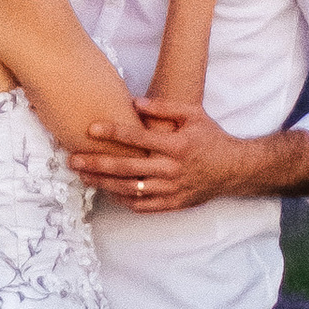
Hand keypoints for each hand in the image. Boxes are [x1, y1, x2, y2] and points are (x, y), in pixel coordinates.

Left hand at [67, 100, 253, 211]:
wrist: (235, 169)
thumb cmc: (211, 138)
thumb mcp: (194, 114)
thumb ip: (165, 107)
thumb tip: (135, 102)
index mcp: (177, 145)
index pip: (139, 138)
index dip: (113, 132)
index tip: (90, 128)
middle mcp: (173, 169)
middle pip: (127, 168)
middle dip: (97, 163)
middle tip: (73, 159)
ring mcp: (173, 190)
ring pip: (131, 189)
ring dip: (104, 183)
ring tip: (83, 176)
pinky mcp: (174, 204)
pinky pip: (143, 206)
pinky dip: (123, 200)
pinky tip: (107, 191)